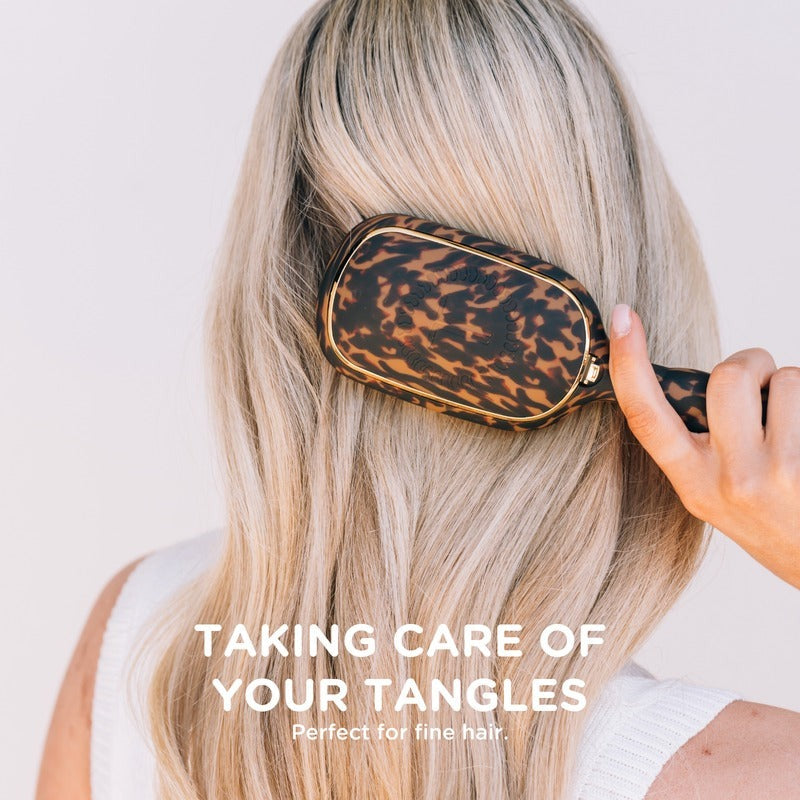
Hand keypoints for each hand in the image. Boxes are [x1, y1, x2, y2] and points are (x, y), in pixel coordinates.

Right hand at [607, 303, 799, 588]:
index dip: (629, 364)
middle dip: (751, 363)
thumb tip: (706, 382)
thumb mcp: (715, 496)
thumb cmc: (772, 522)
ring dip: (793, 390)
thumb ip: (700, 444)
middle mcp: (732, 481)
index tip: (621, 316)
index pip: (647, 418)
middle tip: (762, 384)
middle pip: (728, 376)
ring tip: (795, 428)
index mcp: (693, 484)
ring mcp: (780, 475)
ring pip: (786, 380)